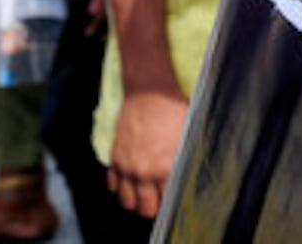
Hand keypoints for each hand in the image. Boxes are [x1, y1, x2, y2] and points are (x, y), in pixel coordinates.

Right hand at [107, 88, 189, 217]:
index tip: (174, 200)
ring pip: (126, 201)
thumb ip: (186, 160)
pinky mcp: (115, 158)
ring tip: (143, 196)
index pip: (168, 200)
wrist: (151, 93)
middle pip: (145, 208)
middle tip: (158, 202)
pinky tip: (129, 182)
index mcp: (167, 167)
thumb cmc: (174, 110)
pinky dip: (119, 187)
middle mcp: (145, 172)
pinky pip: (112, 185)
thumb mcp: (189, 136)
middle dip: (153, 208)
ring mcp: (127, 167)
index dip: (172, 202)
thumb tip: (190, 175)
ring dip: (135, 201)